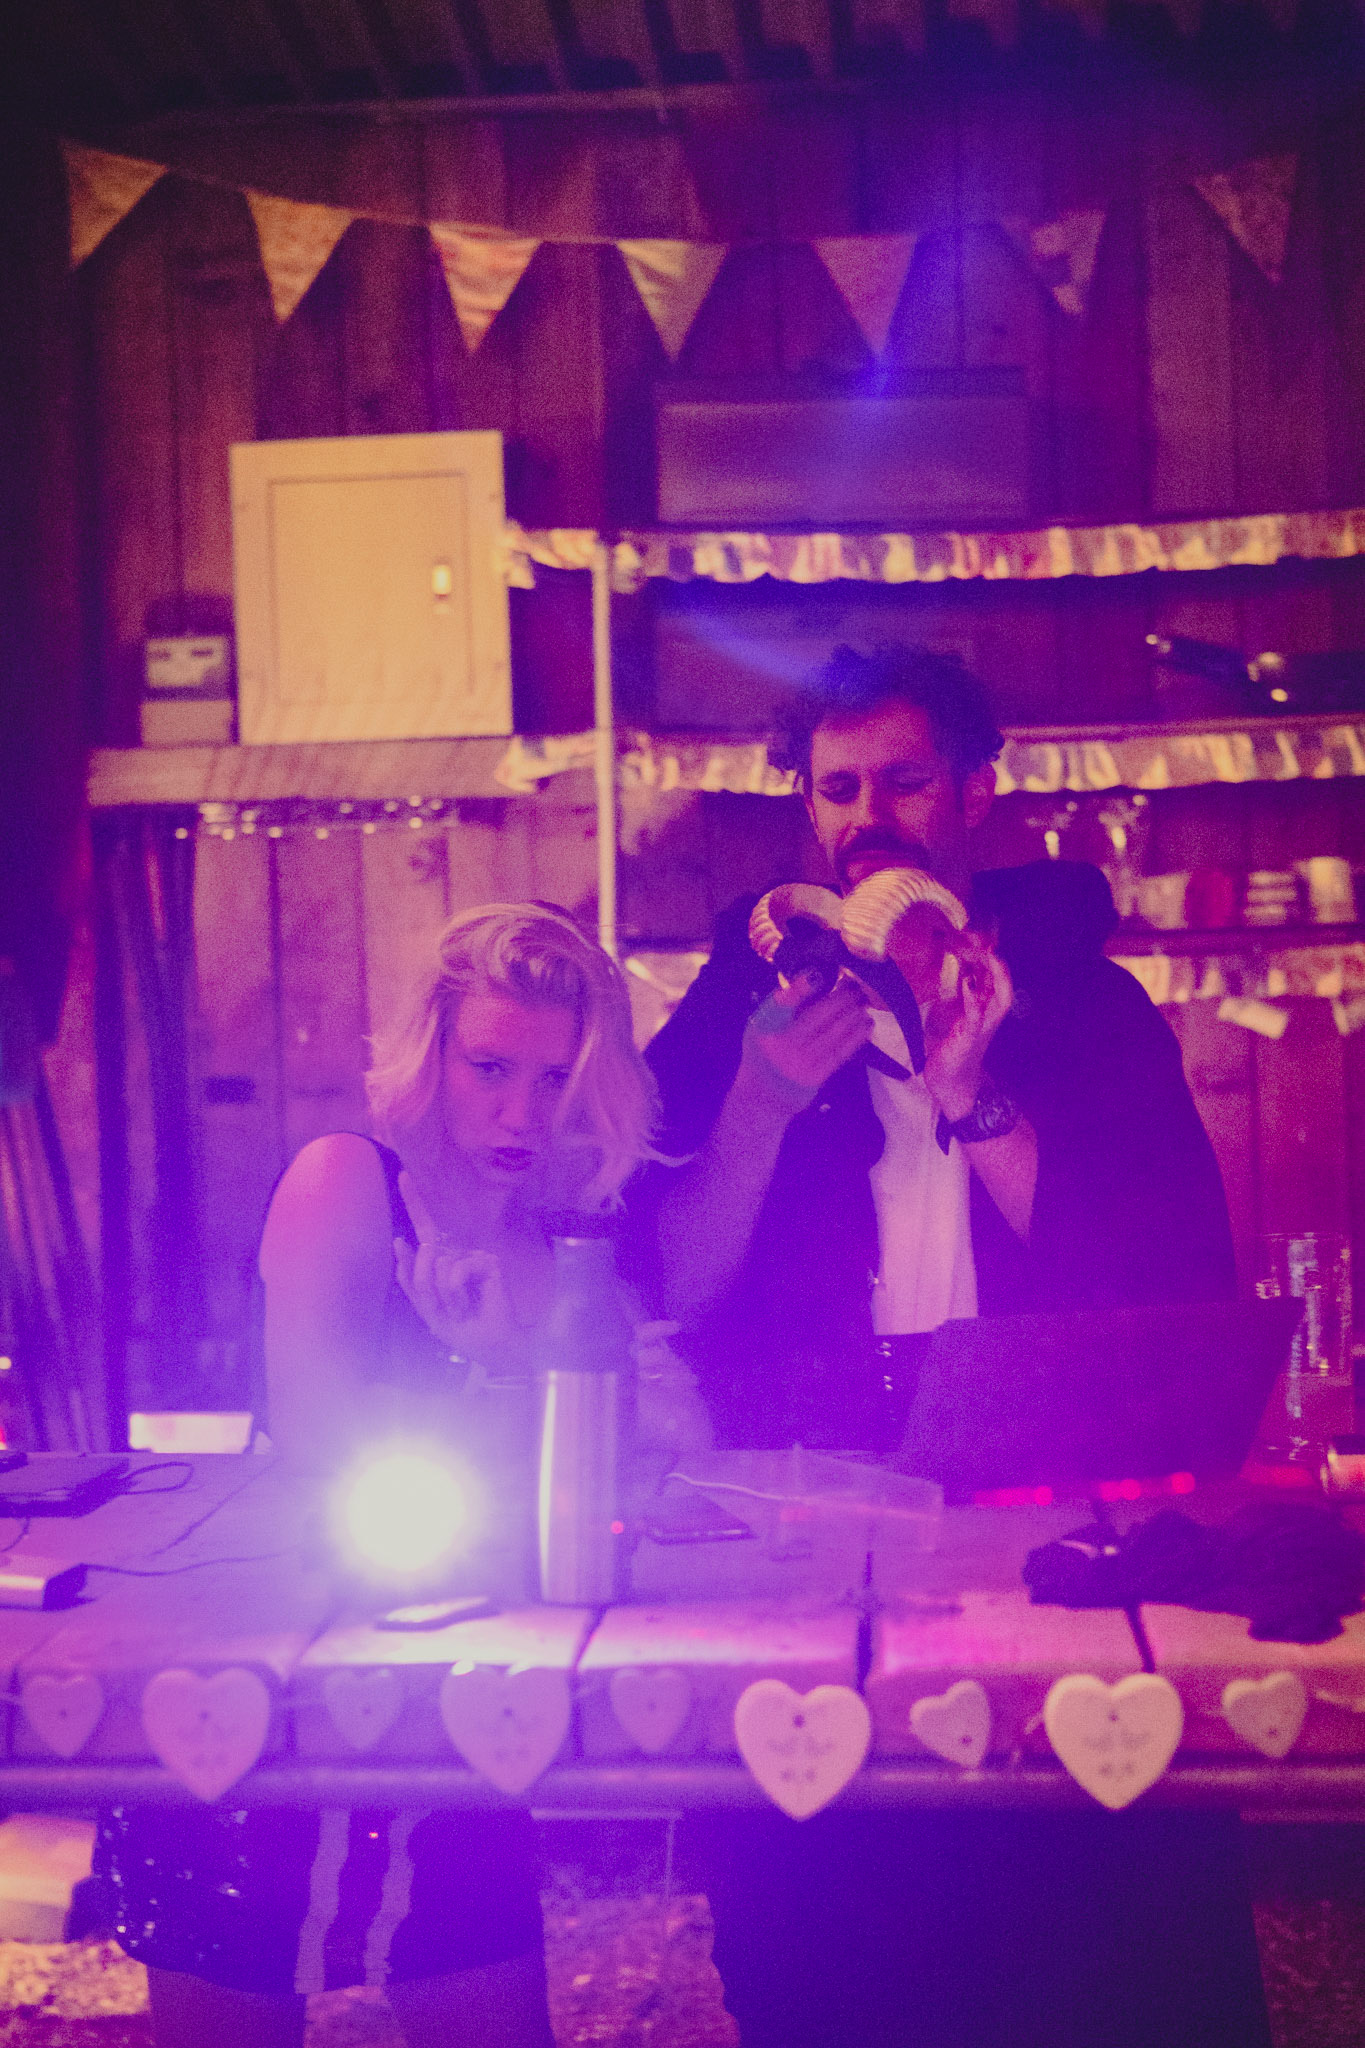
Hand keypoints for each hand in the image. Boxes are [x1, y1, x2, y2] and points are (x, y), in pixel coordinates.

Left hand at [393, 1172, 514, 1357]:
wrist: (490, 1346)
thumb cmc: (460, 1328)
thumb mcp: (426, 1308)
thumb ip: (411, 1277)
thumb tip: (399, 1240)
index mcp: (440, 1260)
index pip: (424, 1229)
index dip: (414, 1202)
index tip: (403, 1174)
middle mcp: (456, 1252)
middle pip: (424, 1252)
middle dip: (426, 1286)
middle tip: (447, 1310)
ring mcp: (473, 1254)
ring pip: (437, 1265)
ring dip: (443, 1296)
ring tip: (461, 1308)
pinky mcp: (487, 1261)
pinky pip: (454, 1271)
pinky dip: (456, 1294)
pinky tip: (470, 1304)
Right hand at [736, 971, 871, 1120]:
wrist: (762, 1094)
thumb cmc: (764, 1050)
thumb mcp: (760, 1025)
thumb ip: (782, 1004)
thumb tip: (814, 977)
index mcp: (764, 1026)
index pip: (781, 1004)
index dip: (800, 988)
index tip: (818, 974)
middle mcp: (782, 1044)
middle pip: (817, 1016)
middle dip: (841, 998)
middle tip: (856, 985)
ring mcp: (800, 1062)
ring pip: (833, 1032)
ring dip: (853, 1014)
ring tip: (864, 1002)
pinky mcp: (815, 1076)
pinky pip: (840, 1052)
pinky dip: (856, 1036)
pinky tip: (866, 1024)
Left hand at [922, 932, 1012, 1121]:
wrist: (949, 1079)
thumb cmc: (949, 1043)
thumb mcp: (948, 1010)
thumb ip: (952, 988)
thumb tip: (947, 961)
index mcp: (985, 1005)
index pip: (994, 975)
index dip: (989, 954)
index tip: (977, 932)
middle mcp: (989, 1014)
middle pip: (1003, 982)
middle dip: (997, 960)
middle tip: (985, 937)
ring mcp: (983, 1026)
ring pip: (1001, 999)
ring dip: (997, 976)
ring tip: (989, 955)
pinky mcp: (969, 1038)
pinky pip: (976, 1017)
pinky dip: (973, 999)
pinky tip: (967, 983)